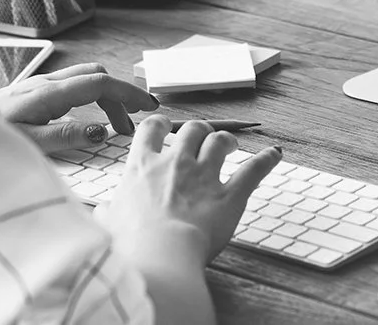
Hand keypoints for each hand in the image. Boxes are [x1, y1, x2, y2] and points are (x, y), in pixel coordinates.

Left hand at [0, 62, 159, 152]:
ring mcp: (40, 85)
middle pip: (97, 76)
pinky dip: (91, 97)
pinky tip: (88, 119)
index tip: (148, 108)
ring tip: (115, 126)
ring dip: (106, 96)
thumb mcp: (29, 143)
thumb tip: (101, 131)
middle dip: (121, 96)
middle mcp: (47, 83)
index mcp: (49, 94)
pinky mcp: (34, 91)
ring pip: (85, 78)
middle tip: (132, 124)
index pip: (100, 83)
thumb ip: (66, 136)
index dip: (128, 93)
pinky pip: (73, 85)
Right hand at [96, 116, 281, 264]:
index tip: (165, 127)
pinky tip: (275, 154)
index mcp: (143, 166)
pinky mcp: (229, 196)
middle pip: (191, 129)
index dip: (160, 124)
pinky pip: (252, 171)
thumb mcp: (108, 223)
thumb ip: (108, 213)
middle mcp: (175, 163)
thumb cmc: (131, 242)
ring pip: (219, 142)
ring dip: (226, 140)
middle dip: (198, 130)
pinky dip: (266, 161)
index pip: (152, 129)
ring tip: (230, 143)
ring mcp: (204, 177)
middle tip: (201, 137)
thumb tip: (102, 214)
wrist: (159, 254)